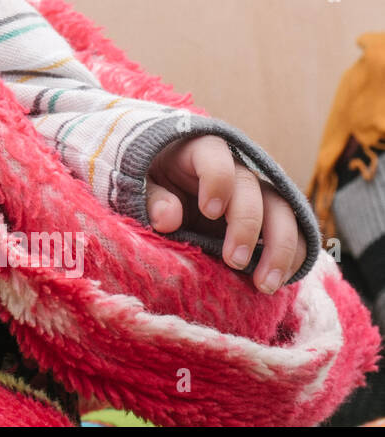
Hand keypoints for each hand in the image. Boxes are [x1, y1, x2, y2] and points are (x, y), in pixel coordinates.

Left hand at [145, 134, 306, 293]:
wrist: (165, 185)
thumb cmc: (151, 180)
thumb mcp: (142, 183)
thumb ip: (152, 197)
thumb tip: (167, 218)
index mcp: (200, 151)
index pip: (217, 158)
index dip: (217, 182)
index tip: (208, 212)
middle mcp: (235, 169)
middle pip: (253, 189)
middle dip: (247, 226)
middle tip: (234, 260)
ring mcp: (256, 192)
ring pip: (282, 211)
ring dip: (280, 248)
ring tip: (265, 284)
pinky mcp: (268, 216)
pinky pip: (294, 231)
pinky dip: (294, 255)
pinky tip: (281, 281)